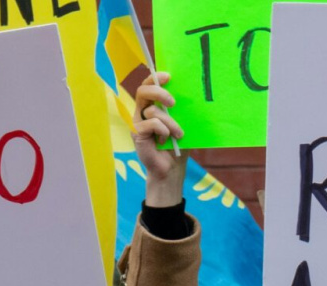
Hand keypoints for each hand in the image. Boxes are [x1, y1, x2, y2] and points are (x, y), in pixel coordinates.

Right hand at [134, 72, 187, 205]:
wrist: (171, 168)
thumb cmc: (178, 144)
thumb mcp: (183, 122)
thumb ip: (180, 108)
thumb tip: (189, 90)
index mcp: (153, 105)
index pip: (149, 84)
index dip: (156, 77)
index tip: (169, 76)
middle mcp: (142, 111)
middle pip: (143, 91)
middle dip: (159, 92)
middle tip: (173, 103)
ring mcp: (138, 122)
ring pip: (152, 110)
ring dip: (170, 123)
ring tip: (178, 135)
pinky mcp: (137, 133)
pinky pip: (152, 124)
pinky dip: (163, 132)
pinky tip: (164, 142)